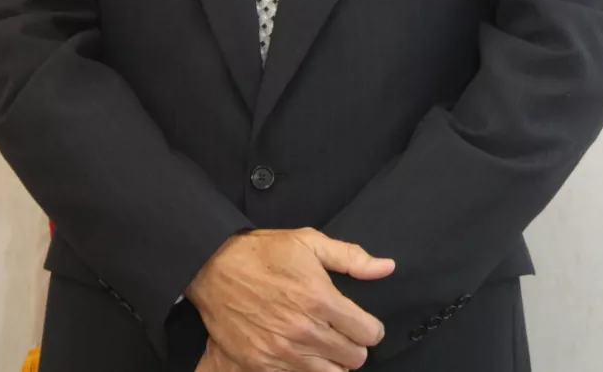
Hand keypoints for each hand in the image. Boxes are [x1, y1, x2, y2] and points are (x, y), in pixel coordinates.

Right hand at [185, 227, 394, 371]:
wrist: (215, 267)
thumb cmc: (264, 252)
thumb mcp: (309, 242)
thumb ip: (351, 257)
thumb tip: (386, 267)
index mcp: (320, 299)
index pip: (368, 333)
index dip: (370, 327)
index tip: (362, 322)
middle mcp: (305, 330)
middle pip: (354, 358)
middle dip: (353, 344)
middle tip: (340, 331)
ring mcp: (284, 352)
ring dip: (332, 360)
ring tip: (322, 341)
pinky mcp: (263, 365)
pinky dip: (306, 368)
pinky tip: (301, 351)